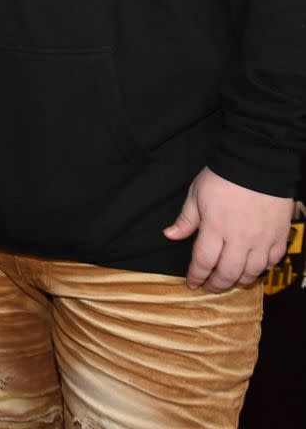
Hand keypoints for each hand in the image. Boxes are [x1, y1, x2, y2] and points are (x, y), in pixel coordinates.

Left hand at [163, 167, 291, 291]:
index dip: (196, 275)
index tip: (192, 282)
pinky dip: (261, 269)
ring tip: (229, 280)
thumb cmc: (222, 176)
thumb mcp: (197, 193)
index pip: (203, 261)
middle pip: (228, 273)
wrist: (257, 161)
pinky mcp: (279, 236)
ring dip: (238, 280)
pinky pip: (272, 262)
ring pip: (251, 272)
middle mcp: (239, 238)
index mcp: (215, 227)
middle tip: (209, 287)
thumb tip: (169, 235)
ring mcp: (262, 239)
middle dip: (216, 284)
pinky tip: (253, 268)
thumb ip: (186, 218)